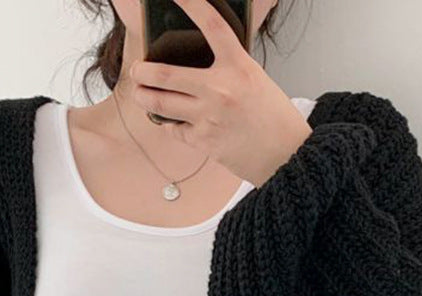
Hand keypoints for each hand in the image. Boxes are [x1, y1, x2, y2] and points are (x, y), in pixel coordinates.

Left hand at [128, 0, 313, 186]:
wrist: (285, 154)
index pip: (212, 26)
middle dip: (141, 72)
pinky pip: (174, 128)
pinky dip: (169, 124)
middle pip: (165, 74)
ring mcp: (209, 116)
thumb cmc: (272, 117)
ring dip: (143, 97)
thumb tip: (193, 63)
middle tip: (136, 71)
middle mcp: (221, 89)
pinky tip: (170, 120)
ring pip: (160, 104)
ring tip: (140, 93)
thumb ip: (228, 68)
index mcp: (239, 66)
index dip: (191, 4)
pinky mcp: (203, 141)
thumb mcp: (255, 80)